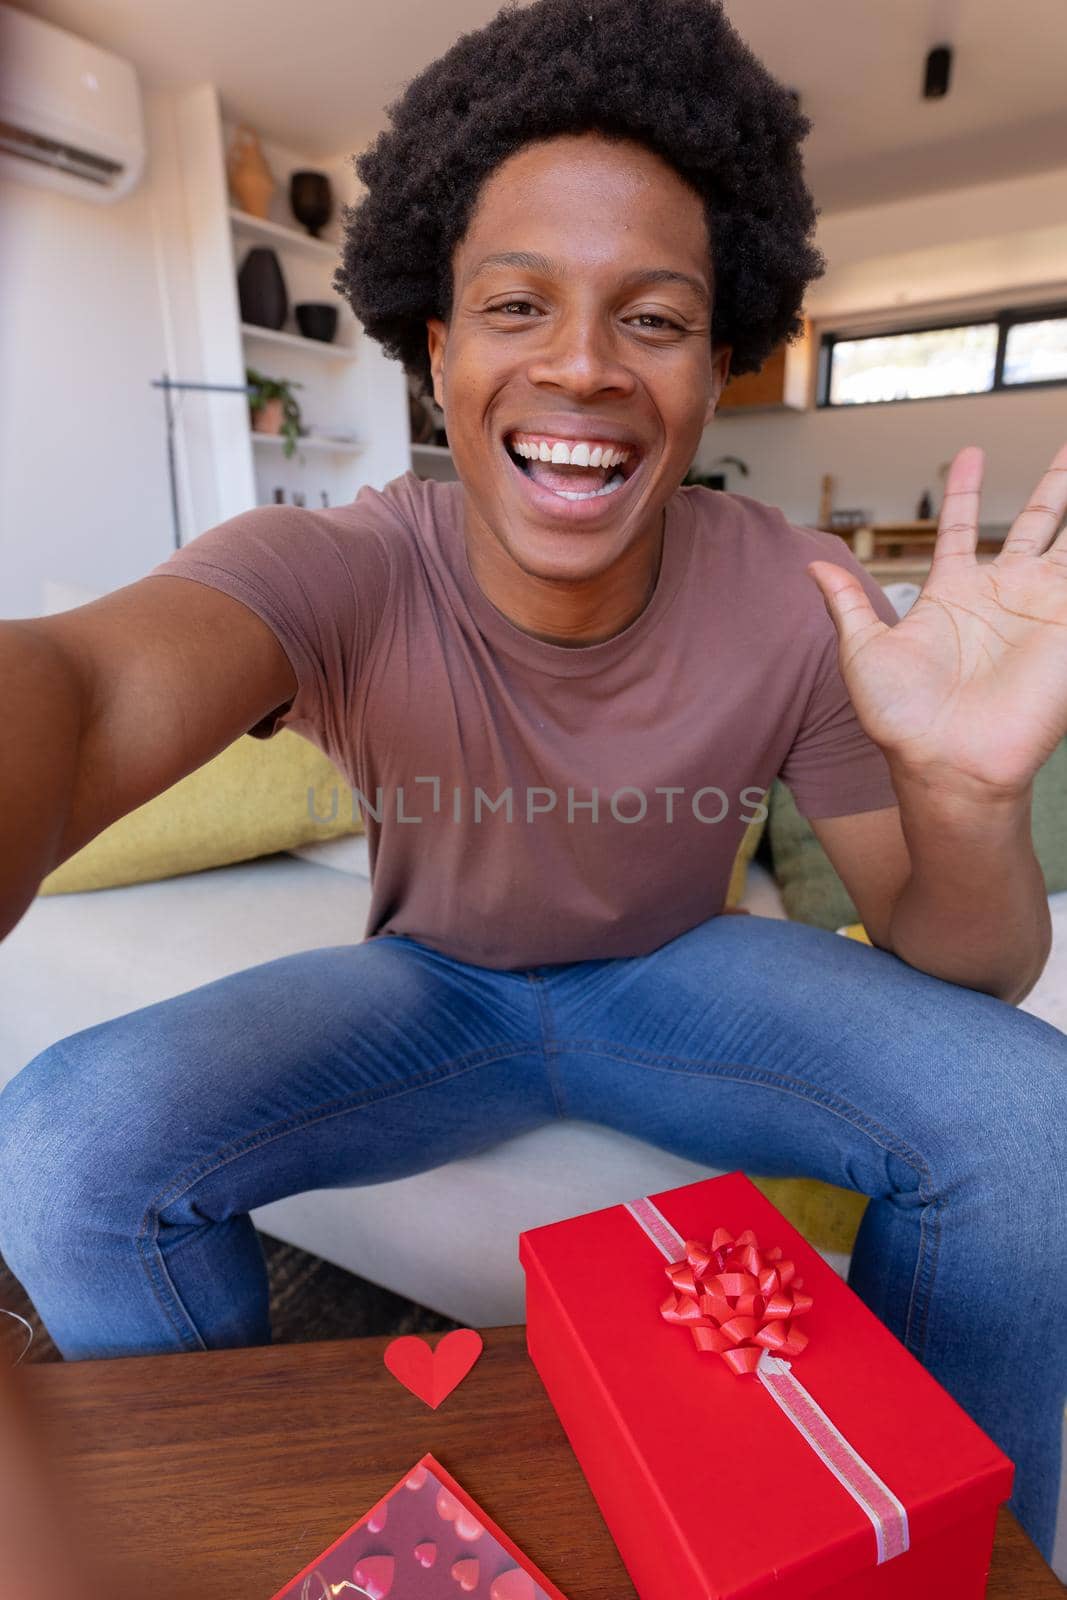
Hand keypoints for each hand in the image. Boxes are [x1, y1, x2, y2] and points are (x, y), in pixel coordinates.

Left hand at [806, 441, 1066, 798]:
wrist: (946, 764)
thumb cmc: (902, 721)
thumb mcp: (864, 652)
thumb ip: (847, 604)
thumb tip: (813, 564)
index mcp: (954, 595)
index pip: (965, 529)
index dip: (966, 492)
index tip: (971, 453)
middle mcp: (1003, 596)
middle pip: (1036, 523)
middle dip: (1056, 483)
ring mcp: (1041, 610)